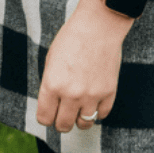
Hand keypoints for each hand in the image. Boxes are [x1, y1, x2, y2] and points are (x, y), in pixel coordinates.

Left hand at [35, 0, 132, 132]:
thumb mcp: (50, 59)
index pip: (45, 118)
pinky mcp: (109, 93)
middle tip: (62, 115)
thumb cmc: (71, 38)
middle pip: (63, 125)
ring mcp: (91, 95)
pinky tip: (93, 100)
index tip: (48, 113)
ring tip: (78, 109)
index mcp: (52, 84)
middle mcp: (71, 94)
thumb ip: (50, 83)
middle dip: (61, 122)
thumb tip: (51, 103)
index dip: (45, 117)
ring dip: (79, 118)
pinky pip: (101, 115)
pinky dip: (96, 111)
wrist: (98, 27)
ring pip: (84, 124)